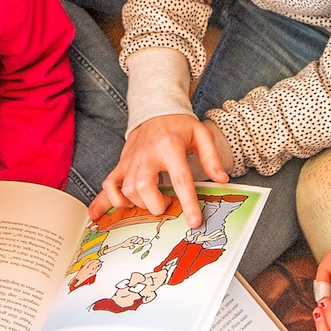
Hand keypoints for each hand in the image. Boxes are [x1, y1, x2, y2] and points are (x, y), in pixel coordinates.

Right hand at [89, 114, 229, 225]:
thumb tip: (221, 180)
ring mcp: (131, 160)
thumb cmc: (179, 125)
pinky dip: (110, 200)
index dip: (187, 202)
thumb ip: (211, 158)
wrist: (154, 109)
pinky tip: (120, 206)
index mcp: (170, 146)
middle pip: (143, 186)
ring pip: (127, 189)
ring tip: (153, 200)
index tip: (194, 221)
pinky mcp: (121, 164)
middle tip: (166, 205)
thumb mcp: (201, 135)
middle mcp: (147, 154)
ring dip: (139, 203)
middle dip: (155, 204)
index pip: (180, 178)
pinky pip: (109, 185)